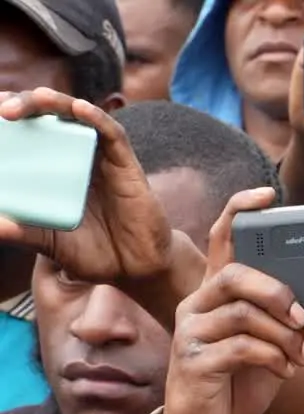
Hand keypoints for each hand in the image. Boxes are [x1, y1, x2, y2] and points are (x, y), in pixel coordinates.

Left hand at [0, 88, 172, 283]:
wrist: (133, 269)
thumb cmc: (92, 252)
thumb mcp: (48, 242)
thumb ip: (22, 231)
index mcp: (55, 168)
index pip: (31, 131)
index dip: (14, 115)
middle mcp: (78, 156)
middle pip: (51, 116)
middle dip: (26, 104)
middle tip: (2, 109)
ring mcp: (102, 158)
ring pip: (80, 116)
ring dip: (57, 102)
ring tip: (35, 98)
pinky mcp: (127, 165)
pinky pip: (113, 133)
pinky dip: (97, 118)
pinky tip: (80, 109)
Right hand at [154, 187, 303, 413]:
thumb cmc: (237, 383)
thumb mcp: (275, 351)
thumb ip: (296, 330)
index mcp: (217, 293)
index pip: (222, 240)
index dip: (240, 211)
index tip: (268, 194)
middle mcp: (198, 304)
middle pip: (235, 274)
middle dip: (277, 291)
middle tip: (303, 317)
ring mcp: (191, 331)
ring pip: (242, 313)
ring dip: (283, 335)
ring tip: (301, 355)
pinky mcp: (193, 362)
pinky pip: (240, 348)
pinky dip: (274, 357)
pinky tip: (287, 369)